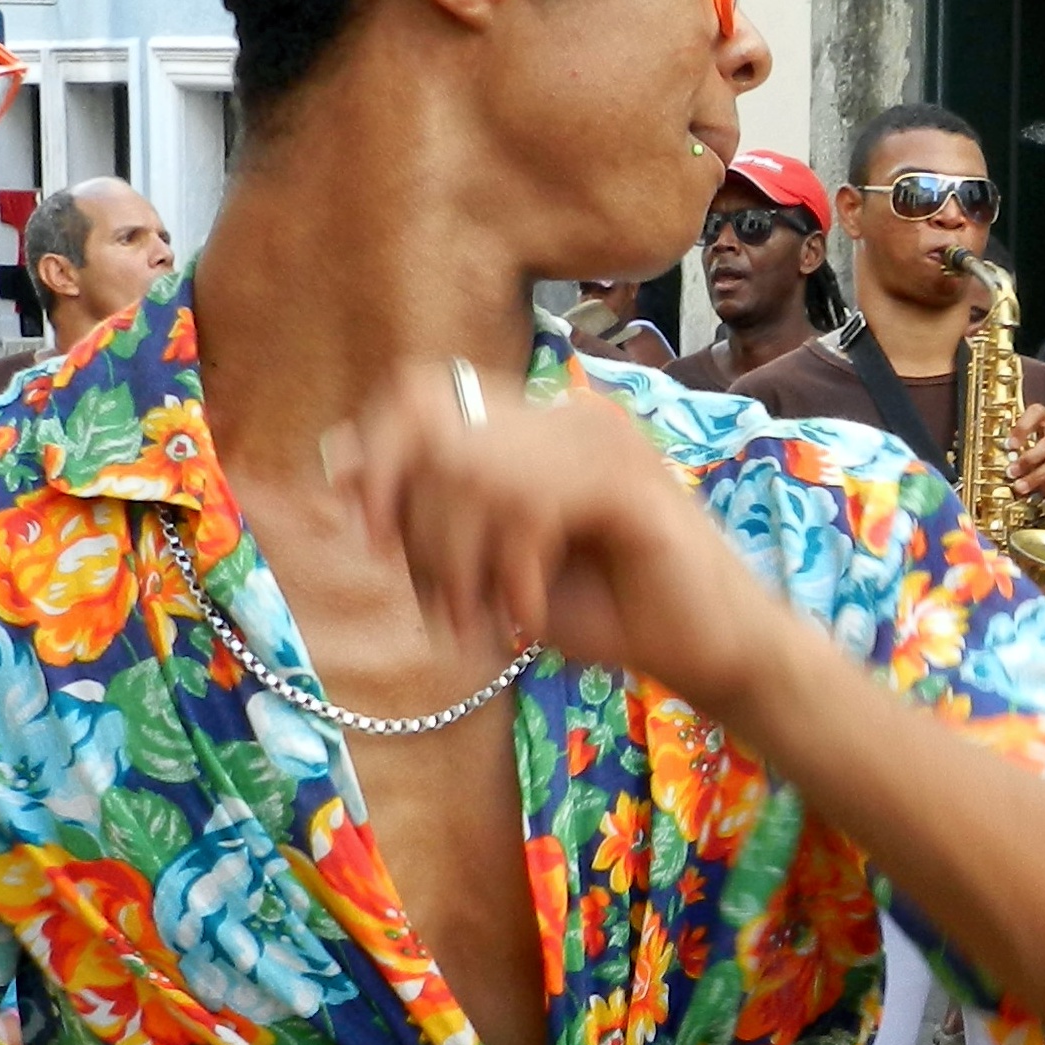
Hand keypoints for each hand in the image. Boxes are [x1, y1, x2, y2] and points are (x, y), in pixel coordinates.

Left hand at [323, 365, 797, 718]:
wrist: (706, 652)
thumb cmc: (604, 612)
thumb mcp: (490, 569)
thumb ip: (423, 519)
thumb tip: (338, 462)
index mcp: (534, 422)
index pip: (422, 391)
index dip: (380, 454)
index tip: (371, 537)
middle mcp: (566, 412)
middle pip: (437, 433)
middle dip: (420, 532)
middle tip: (446, 610)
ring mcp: (604, 438)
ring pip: (477, 472)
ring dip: (463, 564)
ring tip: (486, 622)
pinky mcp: (631, 482)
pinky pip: (531, 505)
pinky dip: (511, 574)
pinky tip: (525, 618)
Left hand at [1008, 405, 1044, 500]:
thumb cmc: (1036, 465)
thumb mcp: (1022, 454)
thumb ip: (1013, 452)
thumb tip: (1002, 455)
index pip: (1038, 411)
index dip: (1023, 426)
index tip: (1009, 446)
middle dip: (1030, 457)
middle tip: (1012, 472)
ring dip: (1041, 473)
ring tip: (1021, 486)